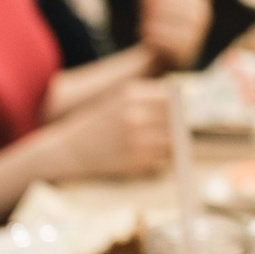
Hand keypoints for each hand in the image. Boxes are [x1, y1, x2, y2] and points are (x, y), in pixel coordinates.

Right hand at [42, 78, 172, 180]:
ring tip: (156, 145)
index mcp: (130, 93)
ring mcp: (137, 137)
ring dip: (172, 144)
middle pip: (177, 118)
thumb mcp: (118, 100)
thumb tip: (184, 101)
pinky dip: (161, 159)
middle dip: (180, 125)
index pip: (172, 96)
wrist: (70, 150)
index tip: (182, 113)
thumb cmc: (96, 125)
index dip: (180, 106)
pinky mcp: (136, 159)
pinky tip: (146, 156)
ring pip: (173, 140)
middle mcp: (135, 113)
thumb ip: (146, 98)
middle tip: (176, 131)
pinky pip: (163, 158)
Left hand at [137, 0, 211, 70]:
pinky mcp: (185, 52)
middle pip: (155, 2)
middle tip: (155, 20)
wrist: (168, 55)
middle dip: (146, 11)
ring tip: (157, 32)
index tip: (158, 4)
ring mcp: (196, 34)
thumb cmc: (165, 18)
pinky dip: (149, 41)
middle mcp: (204, 13)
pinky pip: (154, 39)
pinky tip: (158, 44)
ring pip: (153, 21)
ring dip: (146, 26)